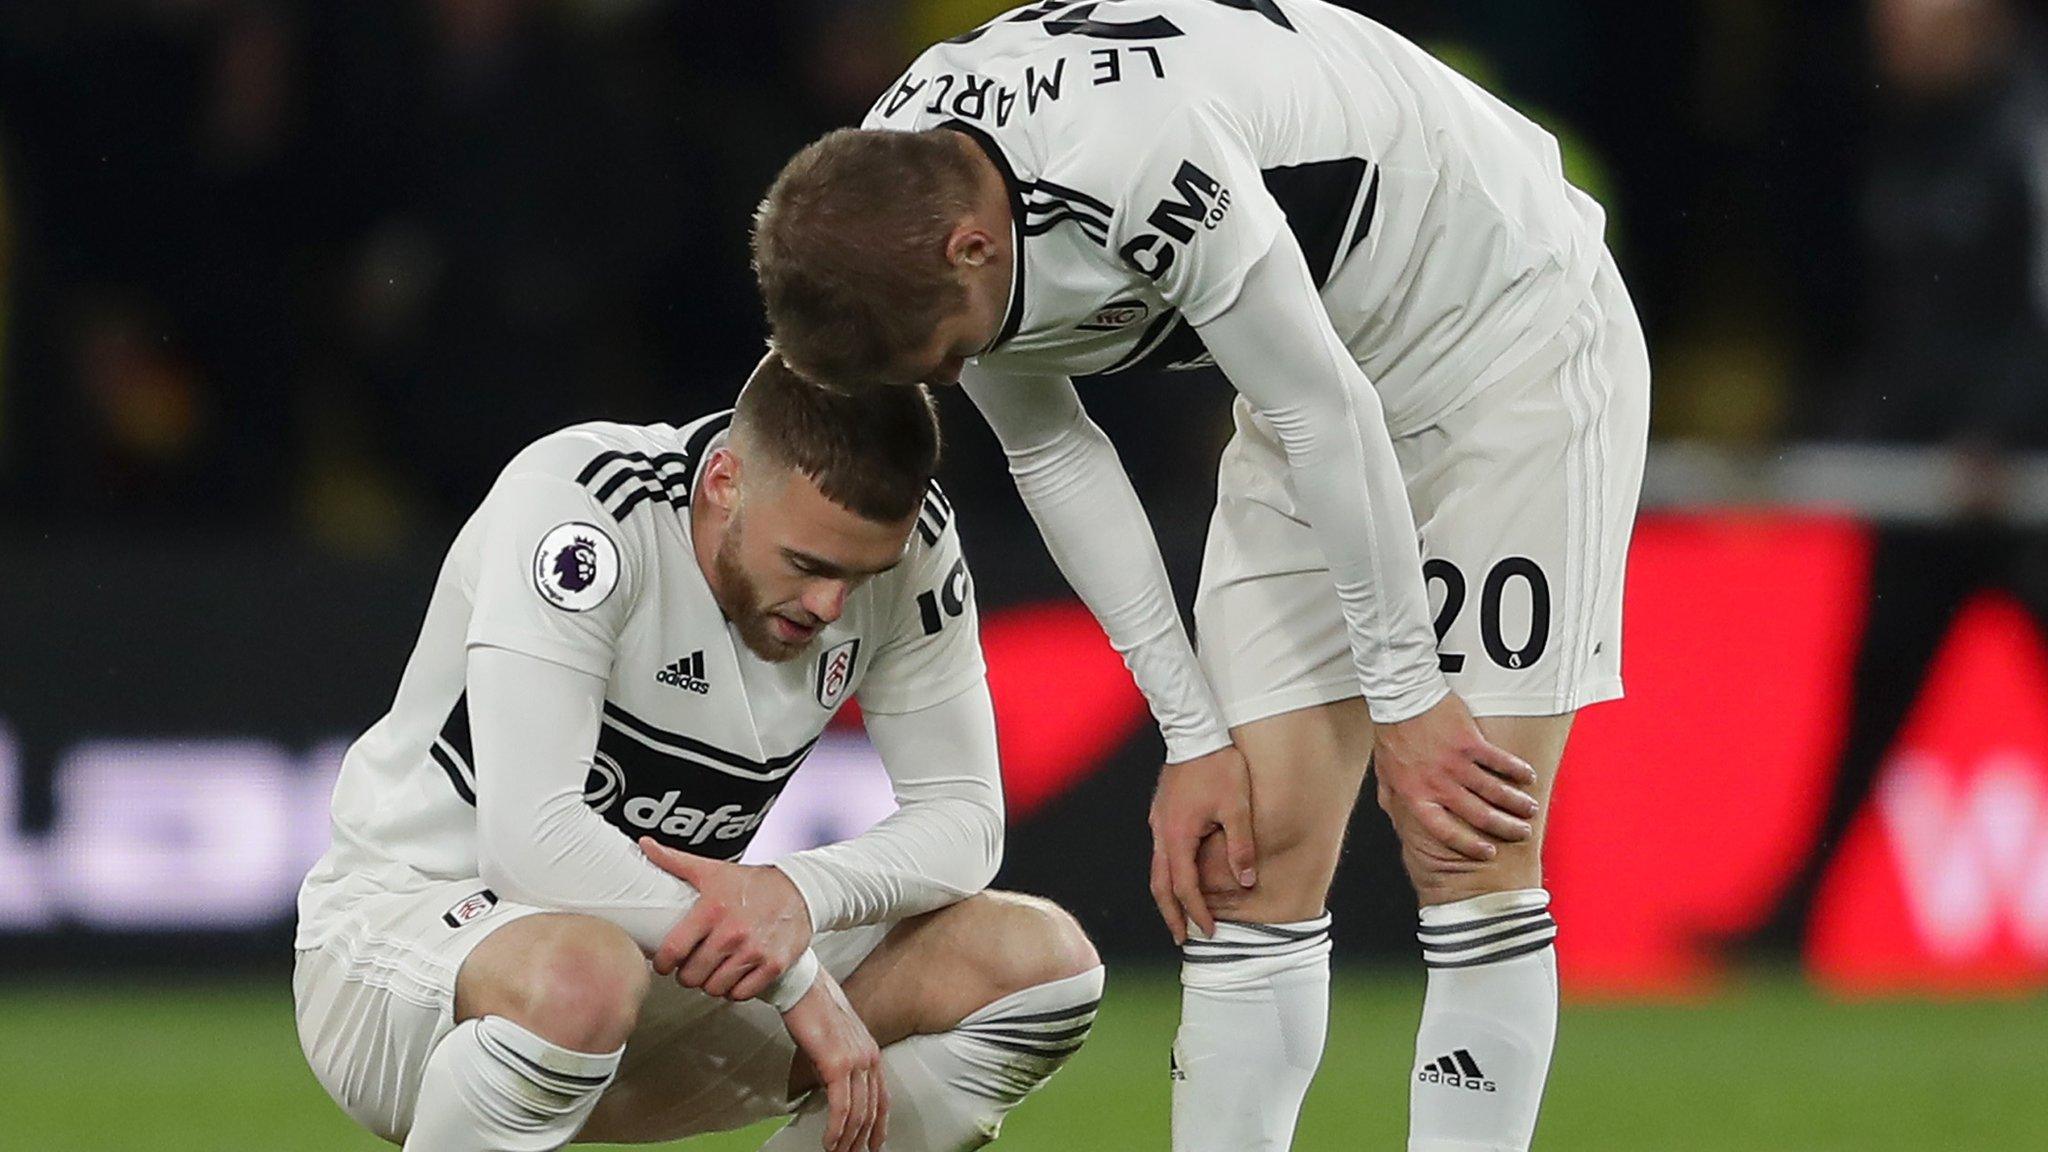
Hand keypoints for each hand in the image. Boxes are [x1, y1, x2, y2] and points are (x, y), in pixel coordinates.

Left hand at [639, 838, 814, 1000]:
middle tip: (690, 967)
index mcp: (712, 910)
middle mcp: (732, 933)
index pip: (673, 950)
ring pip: (714, 988)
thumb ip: (675, 860)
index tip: (664, 964)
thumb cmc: (751, 884)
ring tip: (711, 972)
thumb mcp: (712, 871)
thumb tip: (643, 844)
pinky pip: (741, 994)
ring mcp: (754, 951)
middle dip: (686, 974)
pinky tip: (733, 977)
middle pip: (692, 975)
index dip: (662, 963)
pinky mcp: (773, 965)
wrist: (800, 891)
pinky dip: (734, 990)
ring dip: (710, 984)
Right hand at [781, 970, 887, 1151]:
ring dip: (848, 1140)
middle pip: (872, 1110)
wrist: (803, 986)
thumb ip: (839, 1063)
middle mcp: (869, 1058)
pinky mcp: (838, 1064)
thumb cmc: (813, 1008)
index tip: (875, 1144)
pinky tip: (830, 1142)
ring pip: (858, 1113)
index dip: (880, 1125)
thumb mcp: (834, 1039)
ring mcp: (856, 1061)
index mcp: (870, 1051)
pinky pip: (841, 1107)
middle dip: (863, 1139)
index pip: (882, 1097)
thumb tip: (831, 1088)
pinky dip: (836, 1129)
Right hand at [1149, 744, 1257, 943]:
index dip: (1196, 913)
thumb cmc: (1218, 766)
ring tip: (1179, 916)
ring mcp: (1158, 822)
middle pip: (1160, 885)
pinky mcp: (1161, 813)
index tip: (1209, 932)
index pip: (1185, 887)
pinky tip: (1180, 877)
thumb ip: (1241, 846)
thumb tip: (1246, 882)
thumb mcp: (1237, 807)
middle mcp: (1162, 833)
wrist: (1194, 731)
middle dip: (1172, 915)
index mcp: (1178, 835)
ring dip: (1168, 896)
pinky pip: (1161, 853)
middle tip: (1182, 938)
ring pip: (1157, 870)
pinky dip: (1168, 874)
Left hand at [1372, 693, 1538, 862]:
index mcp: (1416, 795)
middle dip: (1505, 828)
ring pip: (1495, 792)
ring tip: (1529, 809)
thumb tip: (1398, 819)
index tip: (1488, 851)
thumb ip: (1393, 799)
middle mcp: (1438, 784)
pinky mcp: (1470, 743)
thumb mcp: (1384, 774)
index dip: (1470, 845)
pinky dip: (1517, 771)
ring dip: (1516, 803)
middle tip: (1520, 832)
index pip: (1446, 832)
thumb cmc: (1391, 734)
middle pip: (1479, 816)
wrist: (1400, 699)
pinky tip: (1528, 776)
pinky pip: (1500, 762)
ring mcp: (1455, 764)